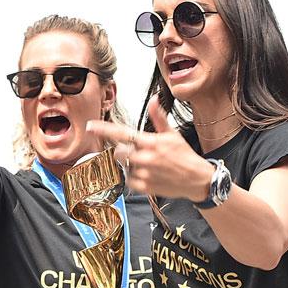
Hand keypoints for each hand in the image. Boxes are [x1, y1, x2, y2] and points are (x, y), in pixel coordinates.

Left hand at [87, 98, 212, 200]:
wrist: (197, 179)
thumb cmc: (185, 156)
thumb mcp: (172, 134)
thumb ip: (158, 117)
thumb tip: (154, 100)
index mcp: (151, 142)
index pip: (122, 133)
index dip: (104, 129)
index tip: (91, 125)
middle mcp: (145, 158)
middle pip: (119, 152)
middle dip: (123, 151)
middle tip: (137, 151)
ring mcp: (144, 174)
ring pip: (124, 166)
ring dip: (130, 164)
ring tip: (147, 164)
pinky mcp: (144, 187)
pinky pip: (129, 180)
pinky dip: (134, 177)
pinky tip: (147, 174)